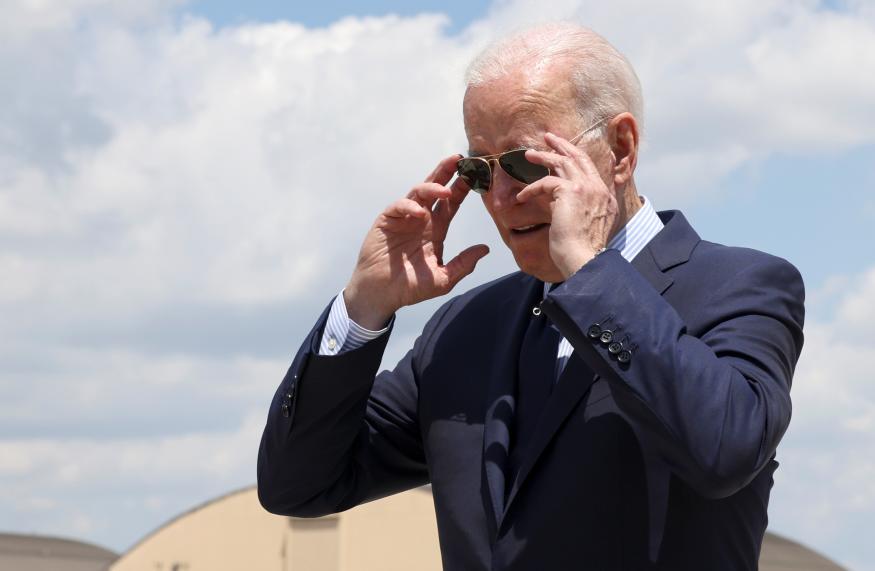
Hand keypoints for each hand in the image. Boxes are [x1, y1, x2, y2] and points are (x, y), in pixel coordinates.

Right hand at [344, 155, 489, 328]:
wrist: (381, 294)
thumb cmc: (410, 288)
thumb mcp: (443, 279)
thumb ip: (463, 264)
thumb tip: (485, 249)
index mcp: (435, 229)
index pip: (451, 203)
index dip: (463, 188)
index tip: (478, 176)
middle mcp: (421, 219)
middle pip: (436, 189)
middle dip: (447, 173)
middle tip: (461, 160)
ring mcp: (403, 218)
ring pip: (418, 192)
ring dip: (432, 185)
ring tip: (446, 188)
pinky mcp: (387, 221)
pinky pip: (399, 206)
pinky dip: (409, 206)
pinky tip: (420, 213)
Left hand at [517, 132, 617, 278]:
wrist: (585, 258)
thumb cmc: (582, 251)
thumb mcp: (589, 226)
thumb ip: (581, 211)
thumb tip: (562, 205)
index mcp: (605, 196)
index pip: (590, 168)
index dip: (576, 156)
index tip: (564, 150)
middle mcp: (598, 188)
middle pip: (578, 158)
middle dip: (562, 145)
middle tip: (548, 137)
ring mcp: (586, 188)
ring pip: (562, 163)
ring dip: (544, 156)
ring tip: (529, 154)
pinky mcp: (570, 192)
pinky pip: (545, 182)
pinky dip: (532, 189)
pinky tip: (521, 197)